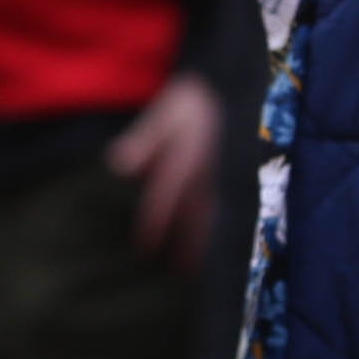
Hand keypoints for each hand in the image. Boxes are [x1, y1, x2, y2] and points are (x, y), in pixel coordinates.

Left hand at [106, 72, 222, 266]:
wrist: (231, 84)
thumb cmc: (191, 103)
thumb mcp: (165, 114)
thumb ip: (143, 140)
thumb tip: (117, 166)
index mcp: (189, 154)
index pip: (168, 195)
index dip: (155, 223)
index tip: (143, 248)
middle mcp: (211, 169)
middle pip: (197, 214)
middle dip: (188, 245)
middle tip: (178, 274)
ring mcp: (229, 174)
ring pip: (218, 215)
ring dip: (209, 244)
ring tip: (199, 272)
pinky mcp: (241, 177)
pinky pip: (234, 209)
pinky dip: (226, 231)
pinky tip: (220, 251)